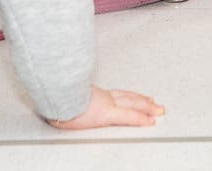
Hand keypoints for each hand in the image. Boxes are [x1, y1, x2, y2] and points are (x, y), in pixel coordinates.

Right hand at [47, 85, 163, 129]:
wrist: (53, 92)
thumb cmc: (55, 92)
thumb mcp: (65, 91)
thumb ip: (71, 90)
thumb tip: (65, 90)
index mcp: (93, 93)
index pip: (117, 94)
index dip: (130, 96)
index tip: (141, 97)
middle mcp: (102, 97)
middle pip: (128, 97)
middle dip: (143, 101)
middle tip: (155, 103)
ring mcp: (105, 104)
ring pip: (132, 104)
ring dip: (147, 108)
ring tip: (158, 110)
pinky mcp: (105, 113)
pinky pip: (128, 117)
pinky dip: (140, 119)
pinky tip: (150, 121)